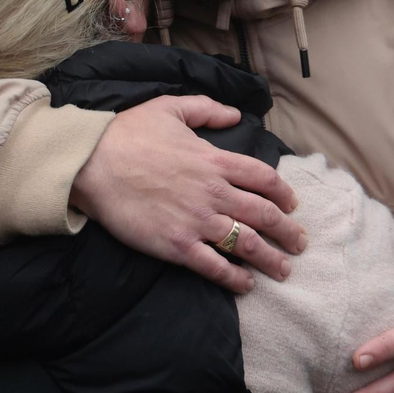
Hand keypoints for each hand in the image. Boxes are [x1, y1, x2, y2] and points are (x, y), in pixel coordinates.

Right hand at [69, 95, 306, 292]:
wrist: (93, 163)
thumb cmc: (128, 134)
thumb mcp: (170, 108)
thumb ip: (206, 110)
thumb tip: (234, 114)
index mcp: (214, 160)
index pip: (263, 178)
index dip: (283, 193)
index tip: (292, 204)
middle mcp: (213, 192)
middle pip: (264, 214)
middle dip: (288, 231)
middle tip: (299, 243)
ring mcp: (197, 221)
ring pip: (247, 244)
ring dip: (270, 259)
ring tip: (283, 270)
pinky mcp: (177, 245)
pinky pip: (215, 266)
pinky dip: (235, 278)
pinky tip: (245, 285)